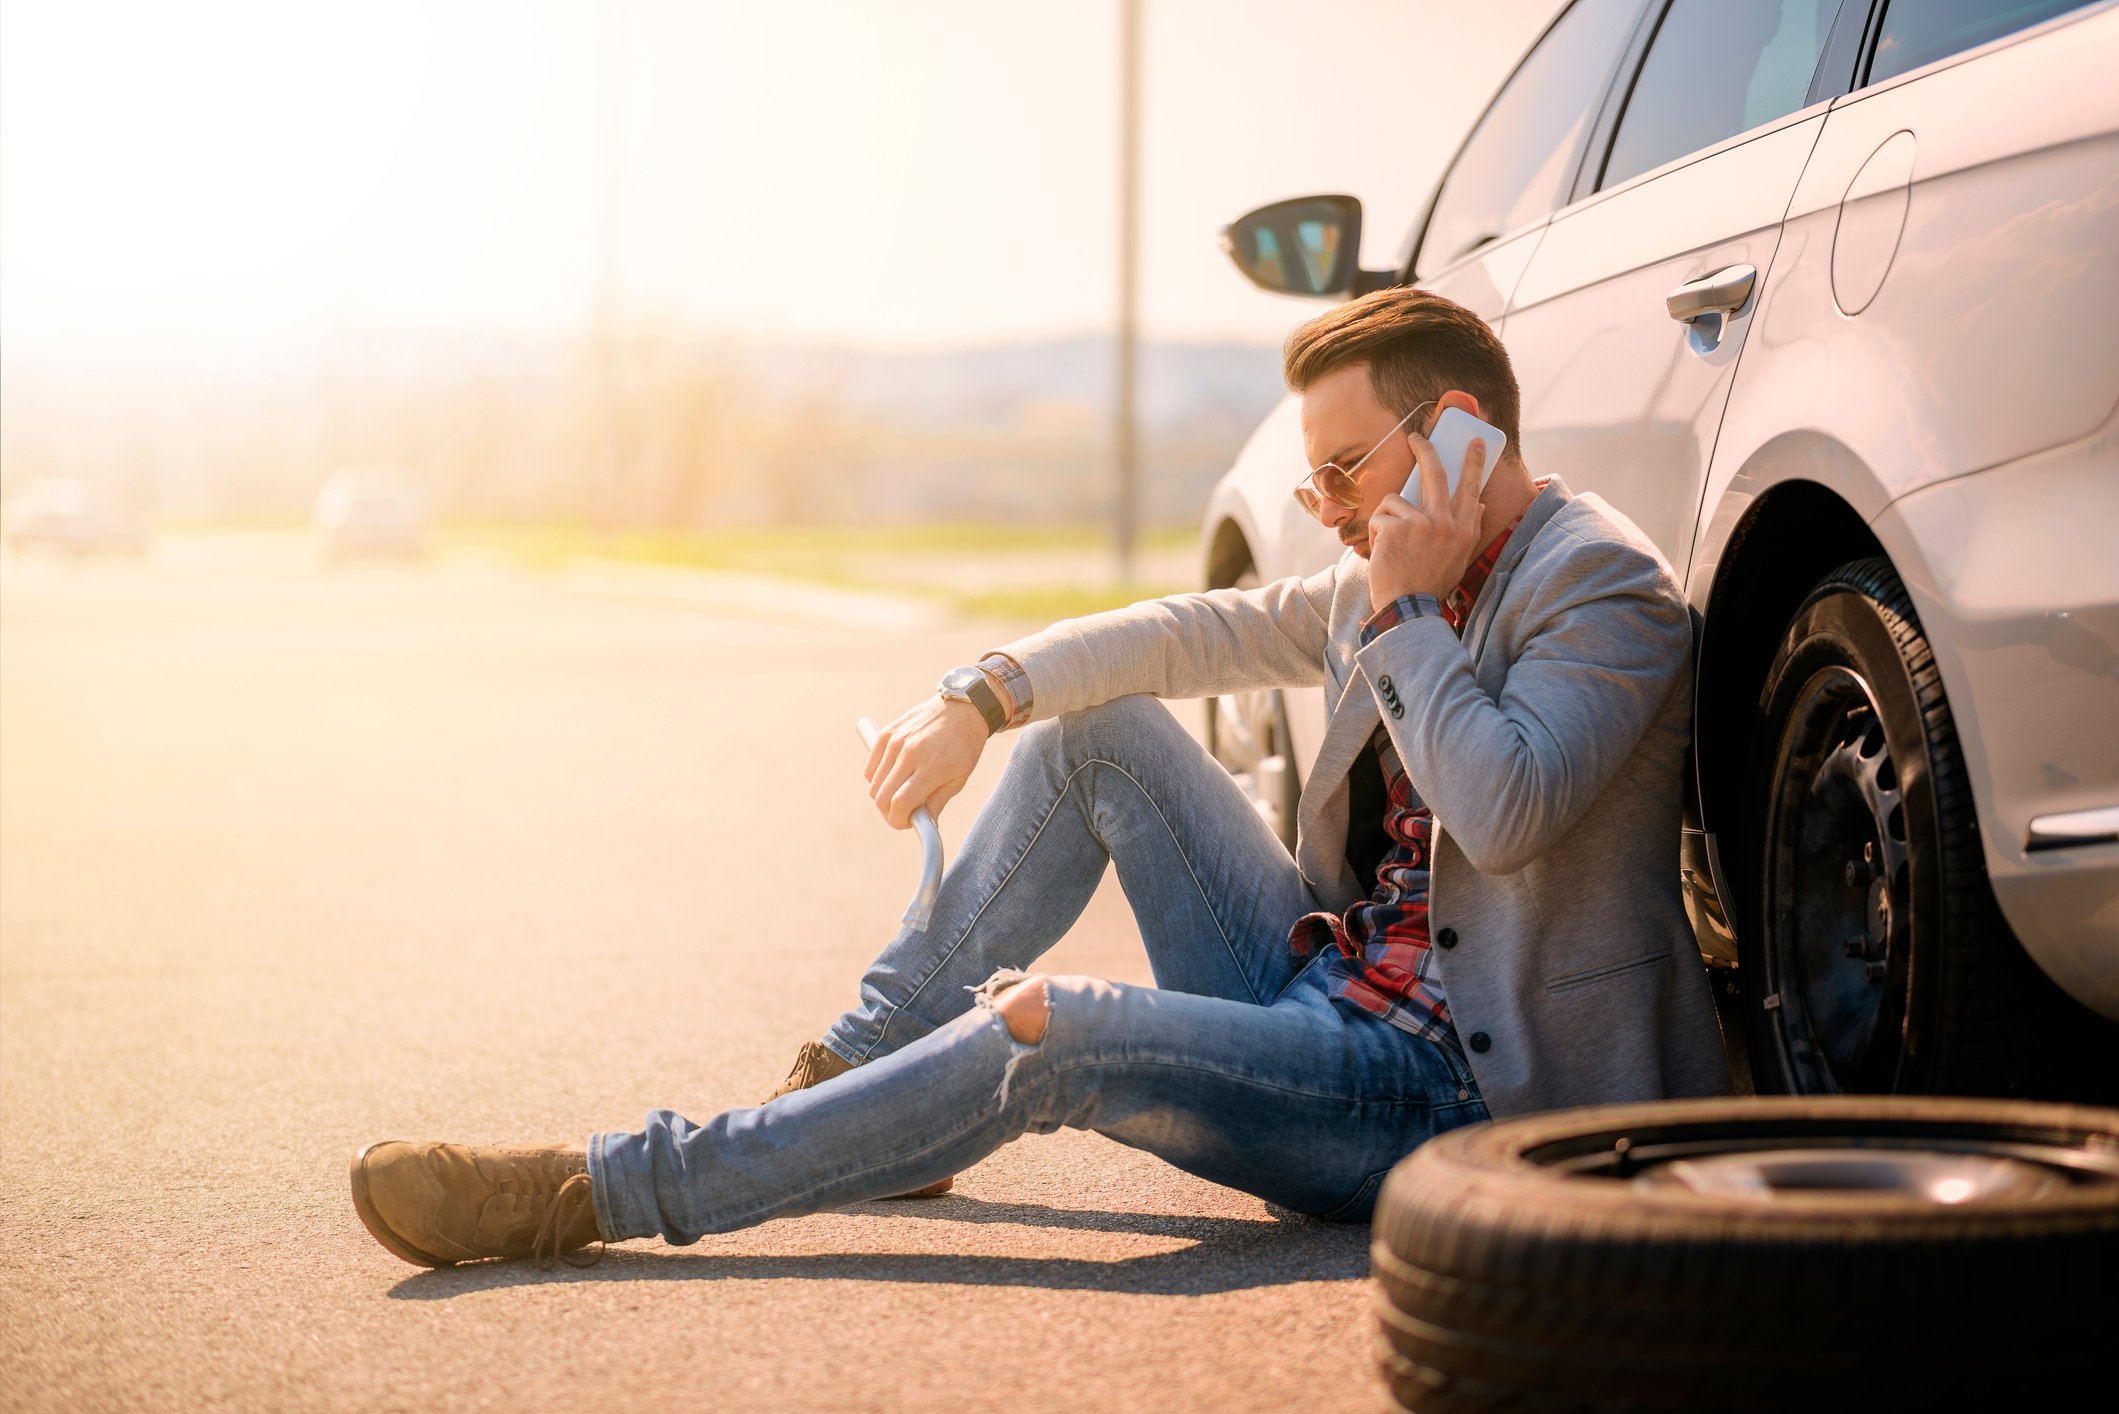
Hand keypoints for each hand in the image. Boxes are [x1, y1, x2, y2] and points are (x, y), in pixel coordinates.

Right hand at [864, 693, 988, 828]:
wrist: (961, 709)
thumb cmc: (964, 746)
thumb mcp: (959, 778)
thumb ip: (937, 803)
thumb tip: (922, 825)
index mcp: (932, 767)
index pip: (900, 803)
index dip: (898, 821)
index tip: (905, 823)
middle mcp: (910, 754)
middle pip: (882, 797)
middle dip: (889, 813)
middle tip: (902, 813)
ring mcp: (896, 742)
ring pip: (874, 784)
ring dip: (883, 797)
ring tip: (900, 793)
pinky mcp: (887, 734)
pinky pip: (871, 767)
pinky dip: (877, 779)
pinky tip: (892, 778)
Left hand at [1368, 432, 1487, 611]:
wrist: (1408, 610)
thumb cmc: (1429, 585)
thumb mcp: (1458, 558)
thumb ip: (1468, 529)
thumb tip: (1480, 503)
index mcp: (1464, 530)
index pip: (1471, 488)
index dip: (1473, 463)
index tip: (1475, 442)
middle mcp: (1447, 522)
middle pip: (1436, 473)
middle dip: (1426, 449)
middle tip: (1417, 437)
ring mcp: (1422, 522)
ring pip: (1396, 499)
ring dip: (1386, 519)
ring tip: (1388, 545)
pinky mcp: (1397, 526)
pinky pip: (1379, 517)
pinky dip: (1374, 534)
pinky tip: (1381, 553)